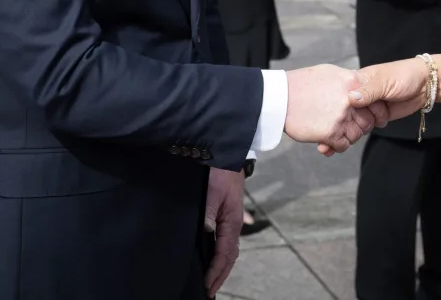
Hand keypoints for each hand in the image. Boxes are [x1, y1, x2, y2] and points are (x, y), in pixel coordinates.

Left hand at [203, 167, 244, 296]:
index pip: (225, 253)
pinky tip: (212, 260)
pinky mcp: (226, 216)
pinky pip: (224, 242)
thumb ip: (209, 212)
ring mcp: (230, 221)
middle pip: (229, 257)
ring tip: (211, 282)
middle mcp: (233, 224)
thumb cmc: (221, 172)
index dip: (216, 271)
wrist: (227, 154)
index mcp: (232, 221)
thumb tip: (207, 231)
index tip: (207, 285)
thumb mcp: (213, 191)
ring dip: (221, 268)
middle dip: (220, 276)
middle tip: (209, 292)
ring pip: (228, 251)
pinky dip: (219, 256)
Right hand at [284, 64, 388, 153]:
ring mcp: (341, 117)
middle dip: (361, 127)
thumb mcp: (330, 73)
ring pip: (356, 135)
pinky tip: (328, 140)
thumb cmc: (301, 83)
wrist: (278, 95)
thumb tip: (359, 89)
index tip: (368, 117)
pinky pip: (342, 145)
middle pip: (368, 121)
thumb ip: (348, 82)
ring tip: (336, 133)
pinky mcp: (330, 132)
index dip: (374, 112)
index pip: (375, 102)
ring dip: (348, 137)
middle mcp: (350, 100)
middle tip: (351, 127)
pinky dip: (336, 145)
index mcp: (352, 82)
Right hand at [317, 60, 426, 156]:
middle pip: (341, 113)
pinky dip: (352, 136)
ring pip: (350, 122)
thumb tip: (349, 99)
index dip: (329, 109)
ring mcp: (367, 107)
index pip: (338, 96)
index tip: (317, 122)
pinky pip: (362, 128)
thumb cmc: (404, 75)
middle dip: (331, 126)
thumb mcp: (385, 81)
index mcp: (357, 81)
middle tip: (322, 142)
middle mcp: (359, 94)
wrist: (426, 85)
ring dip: (339, 134)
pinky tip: (340, 146)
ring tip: (327, 148)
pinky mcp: (376, 117)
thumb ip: (368, 90)